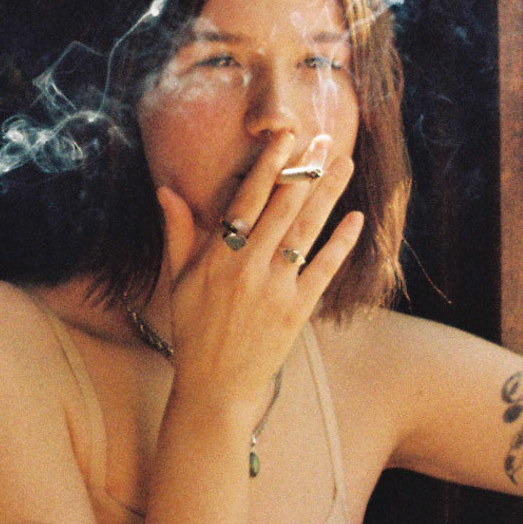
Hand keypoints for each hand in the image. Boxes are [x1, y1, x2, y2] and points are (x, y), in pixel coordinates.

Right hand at [155, 132, 364, 430]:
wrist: (216, 386)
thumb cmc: (193, 329)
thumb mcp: (178, 280)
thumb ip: (179, 232)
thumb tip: (166, 190)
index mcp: (217, 258)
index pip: (246, 201)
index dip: (267, 167)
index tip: (285, 137)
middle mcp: (247, 269)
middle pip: (283, 208)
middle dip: (306, 170)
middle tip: (325, 138)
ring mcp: (275, 290)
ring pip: (306, 231)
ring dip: (328, 195)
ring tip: (345, 164)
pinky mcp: (297, 311)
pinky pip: (323, 270)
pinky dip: (340, 244)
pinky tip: (355, 218)